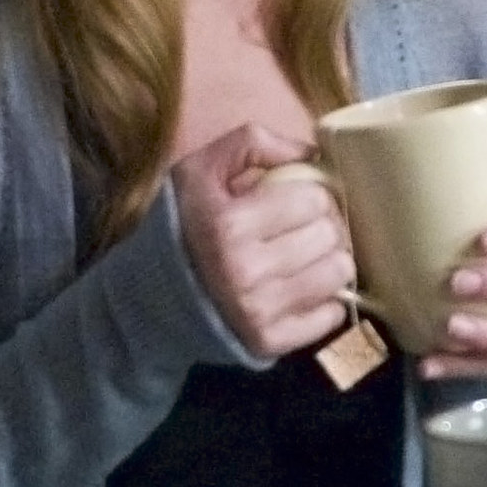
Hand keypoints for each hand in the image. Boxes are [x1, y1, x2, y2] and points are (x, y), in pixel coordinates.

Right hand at [169, 122, 357, 359]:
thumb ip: (252, 144)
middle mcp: (245, 271)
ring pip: (338, 274)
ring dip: (330, 261)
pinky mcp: (269, 342)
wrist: (148, 295)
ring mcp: (258, 312)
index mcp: (228, 224)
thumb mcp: (200, 170)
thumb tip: (313, 152)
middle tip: (304, 228)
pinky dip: (326, 301)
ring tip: (306, 256)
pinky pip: (332, 317)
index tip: (297, 199)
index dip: (310, 193)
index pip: (314, 199)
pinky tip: (301, 288)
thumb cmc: (182, 224)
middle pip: (331, 236)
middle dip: (323, 225)